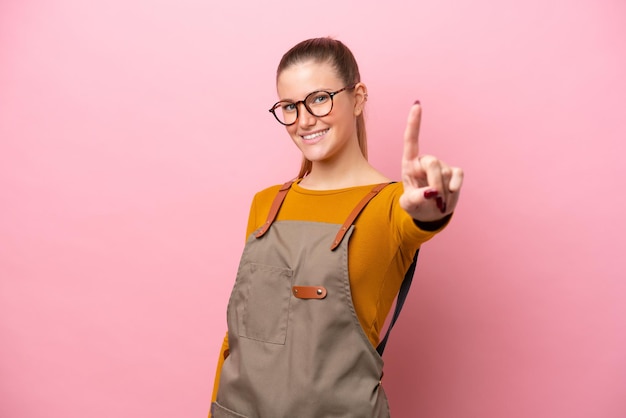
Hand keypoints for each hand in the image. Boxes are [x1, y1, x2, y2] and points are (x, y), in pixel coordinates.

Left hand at [399, 102, 463, 221]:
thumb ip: (415, 198)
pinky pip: (458, 174)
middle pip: (433, 163)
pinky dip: (456, 185)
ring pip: (445, 173)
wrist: (430, 213)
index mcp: (409, 164)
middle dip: (434, 182)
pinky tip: (452, 191)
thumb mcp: (408, 205)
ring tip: (436, 200)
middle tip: (433, 199)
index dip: (414, 123)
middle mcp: (425, 161)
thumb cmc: (415, 204)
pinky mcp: (454, 172)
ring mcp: (441, 165)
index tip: (417, 105)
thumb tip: (432, 192)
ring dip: (442, 191)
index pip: (411, 140)